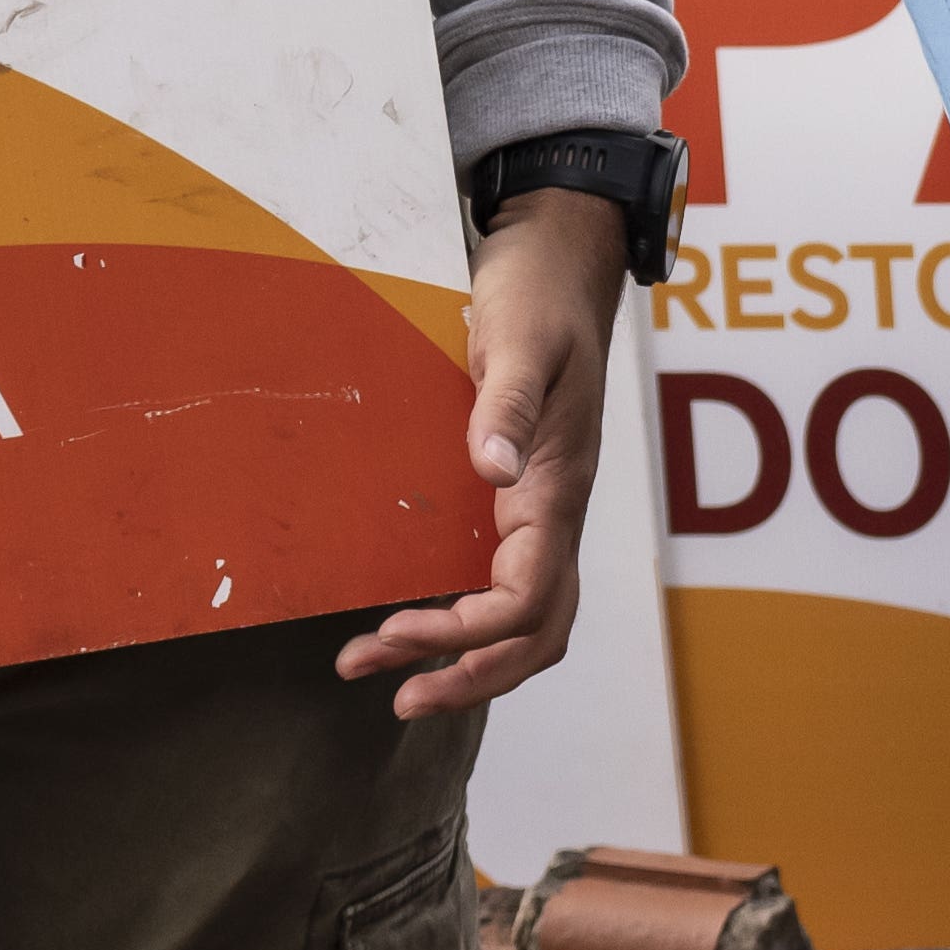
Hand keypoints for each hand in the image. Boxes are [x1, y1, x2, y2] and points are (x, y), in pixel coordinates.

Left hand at [346, 188, 623, 722]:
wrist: (561, 256)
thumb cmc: (538, 292)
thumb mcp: (517, 339)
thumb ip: (502, 405)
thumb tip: (490, 471)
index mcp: (556, 485)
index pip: (524, 597)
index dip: (463, 634)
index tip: (391, 631)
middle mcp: (556, 507)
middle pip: (539, 630)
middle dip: (472, 675)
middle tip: (393, 694)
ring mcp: (543, 504)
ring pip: (531, 616)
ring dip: (470, 659)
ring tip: (389, 671)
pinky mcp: (523, 491)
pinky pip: (509, 582)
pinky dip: (470, 621)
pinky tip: (419, 617)